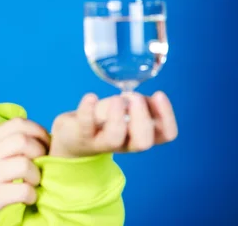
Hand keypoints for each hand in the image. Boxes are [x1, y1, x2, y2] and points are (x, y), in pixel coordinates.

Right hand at [0, 118, 49, 225]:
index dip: (38, 131)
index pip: (17, 123)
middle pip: (22, 140)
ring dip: (37, 175)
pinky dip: (32, 194)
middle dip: (40, 151)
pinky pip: (22, 190)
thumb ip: (7, 143)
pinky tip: (28, 197)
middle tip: (42, 164)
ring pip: (24, 164)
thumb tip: (41, 139)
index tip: (45, 144)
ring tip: (33, 182)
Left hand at [49, 91, 177, 157]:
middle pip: (143, 142)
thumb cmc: (102, 121)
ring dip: (118, 115)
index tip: (158, 94)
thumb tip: (138, 97)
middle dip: (142, 117)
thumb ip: (134, 104)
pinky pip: (85, 124)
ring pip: (115, 137)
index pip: (165, 135)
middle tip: (134, 97)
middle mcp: (124, 143)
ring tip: (116, 98)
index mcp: (139, 135)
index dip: (166, 116)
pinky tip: (91, 96)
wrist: (70, 137)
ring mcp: (101, 141)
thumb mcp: (122, 112)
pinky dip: (88, 108)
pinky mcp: (80, 135)